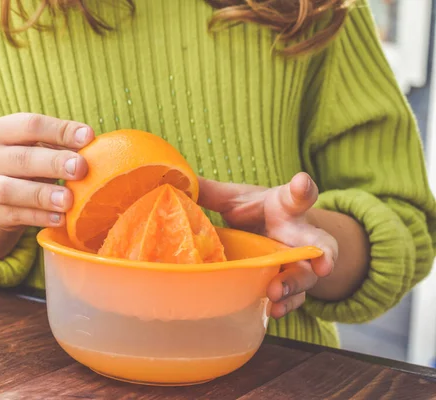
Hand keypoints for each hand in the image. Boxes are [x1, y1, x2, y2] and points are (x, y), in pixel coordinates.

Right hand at [0, 113, 93, 229]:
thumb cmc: (27, 163)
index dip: (61, 130)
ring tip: (68, 200)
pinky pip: (17, 216)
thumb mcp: (38, 147)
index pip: (30, 125)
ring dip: (42, 195)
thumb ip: (60, 144)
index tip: (89, 137)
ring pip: (10, 190)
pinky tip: (61, 218)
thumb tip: (92, 146)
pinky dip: (40, 218)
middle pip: (21, 158)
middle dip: (54, 162)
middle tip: (81, 168)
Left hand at [198, 173, 337, 318]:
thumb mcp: (236, 199)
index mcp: (286, 207)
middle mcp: (300, 235)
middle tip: (321, 264)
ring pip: (306, 276)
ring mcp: (298, 262)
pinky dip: (286, 304)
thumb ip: (212, 192)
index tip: (301, 184)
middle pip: (319, 243)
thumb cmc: (257, 211)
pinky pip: (295, 297)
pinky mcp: (291, 283)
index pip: (298, 195)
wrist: (276, 231)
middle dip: (322, 253)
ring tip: (276, 293)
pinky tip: (274, 311)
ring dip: (293, 286)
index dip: (302, 189)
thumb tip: (179, 182)